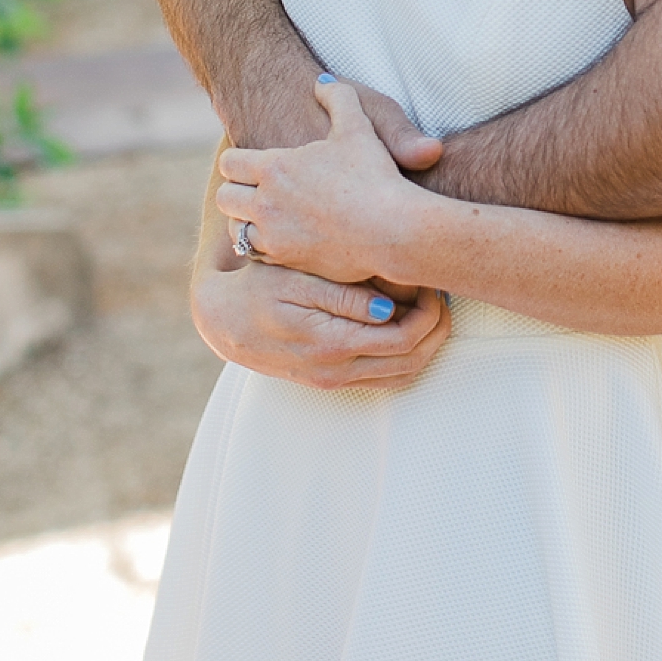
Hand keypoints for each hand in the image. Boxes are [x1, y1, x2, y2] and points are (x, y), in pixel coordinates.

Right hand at [192, 247, 450, 389]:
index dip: (430, 312)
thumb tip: (389, 308)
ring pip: (402, 375)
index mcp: (331, 344)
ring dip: (426, 346)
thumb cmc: (257, 287)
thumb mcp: (294, 280)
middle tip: (440, 294)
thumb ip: (342, 296)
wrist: (222, 319)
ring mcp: (334, 380)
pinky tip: (406, 326)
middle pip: (412, 362)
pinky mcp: (331, 380)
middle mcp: (336, 371)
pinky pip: (384, 379)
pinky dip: (406, 357)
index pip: (404, 339)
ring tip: (429, 309)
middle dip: (437, 330)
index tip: (431, 283)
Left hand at [220, 77, 434, 285]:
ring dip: (246, 221)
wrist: (394, 231)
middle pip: (225, 197)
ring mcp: (274, 235)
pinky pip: (257, 256)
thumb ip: (338, 98)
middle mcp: (266, 202)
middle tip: (254, 189)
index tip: (250, 162)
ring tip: (265, 215)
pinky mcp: (287, 261)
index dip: (237, 161)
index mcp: (275, 168)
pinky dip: (264, 247)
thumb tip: (321, 82)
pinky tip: (283, 236)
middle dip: (236, 191)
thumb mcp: (358, 127)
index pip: (229, 162)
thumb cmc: (376, 177)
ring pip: (236, 231)